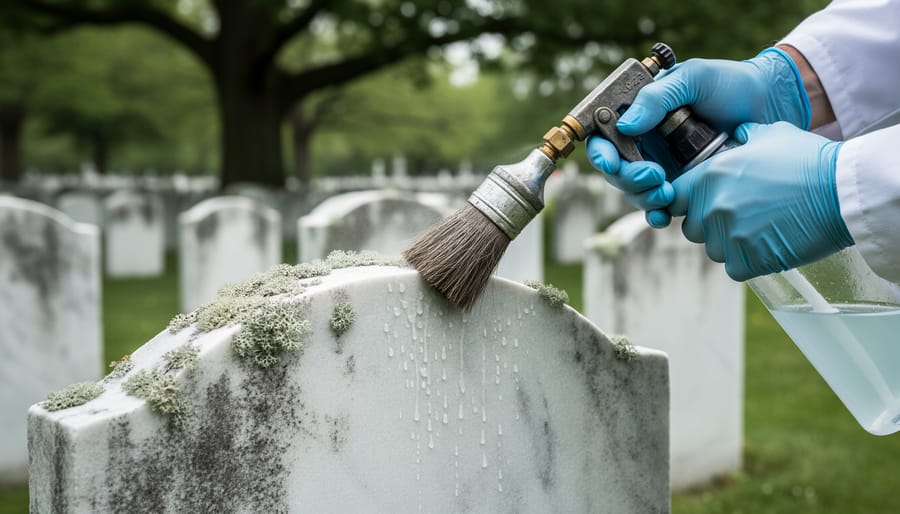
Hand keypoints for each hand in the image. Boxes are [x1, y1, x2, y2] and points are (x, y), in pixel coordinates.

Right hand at [587, 48, 811, 228]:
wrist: (769, 106)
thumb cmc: (729, 84)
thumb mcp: (693, 78)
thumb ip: (657, 97)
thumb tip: (625, 126)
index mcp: (637, 114)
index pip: (604, 137)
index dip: (601, 153)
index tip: (612, 162)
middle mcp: (643, 142)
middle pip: (616, 170)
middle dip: (628, 178)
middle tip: (653, 175)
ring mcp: (661, 165)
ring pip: (634, 190)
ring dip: (643, 196)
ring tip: (667, 192)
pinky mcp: (681, 185)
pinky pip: (658, 206)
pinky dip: (656, 214)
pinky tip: (664, 215)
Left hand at [668, 122, 853, 280]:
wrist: (841, 192)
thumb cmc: (808, 160)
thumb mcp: (770, 134)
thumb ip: (742, 138)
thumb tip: (736, 136)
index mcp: (709, 177)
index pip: (675, 199)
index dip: (688, 202)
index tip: (702, 203)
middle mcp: (712, 208)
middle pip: (692, 227)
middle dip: (710, 224)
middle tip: (740, 216)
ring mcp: (727, 237)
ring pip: (712, 249)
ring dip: (729, 243)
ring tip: (759, 229)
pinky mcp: (746, 261)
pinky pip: (734, 267)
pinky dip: (749, 260)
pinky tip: (769, 244)